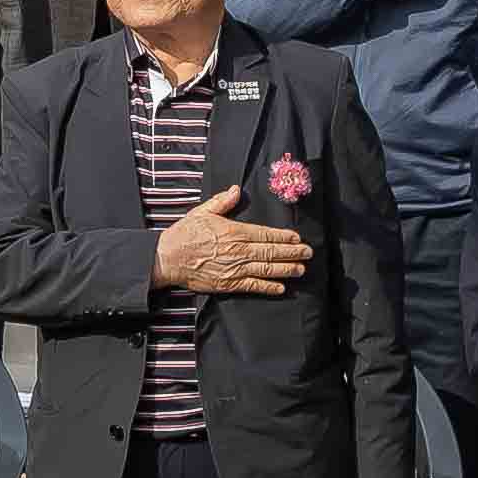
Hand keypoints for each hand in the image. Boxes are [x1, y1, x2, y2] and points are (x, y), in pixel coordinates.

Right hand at [152, 182, 312, 294]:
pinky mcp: (228, 284)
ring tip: (301, 269)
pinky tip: (281, 288)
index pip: (266, 234)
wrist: (168, 258)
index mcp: (234, 232)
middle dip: (292, 253)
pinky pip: (253, 286)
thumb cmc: (185, 234)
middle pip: (271, 252)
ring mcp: (235, 269)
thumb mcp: (203, 211)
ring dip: (286, 270)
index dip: (284, 237)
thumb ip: (222, 202)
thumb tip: (236, 190)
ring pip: (267, 270)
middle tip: (308, 253)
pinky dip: (268, 287)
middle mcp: (238, 251)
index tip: (298, 238)